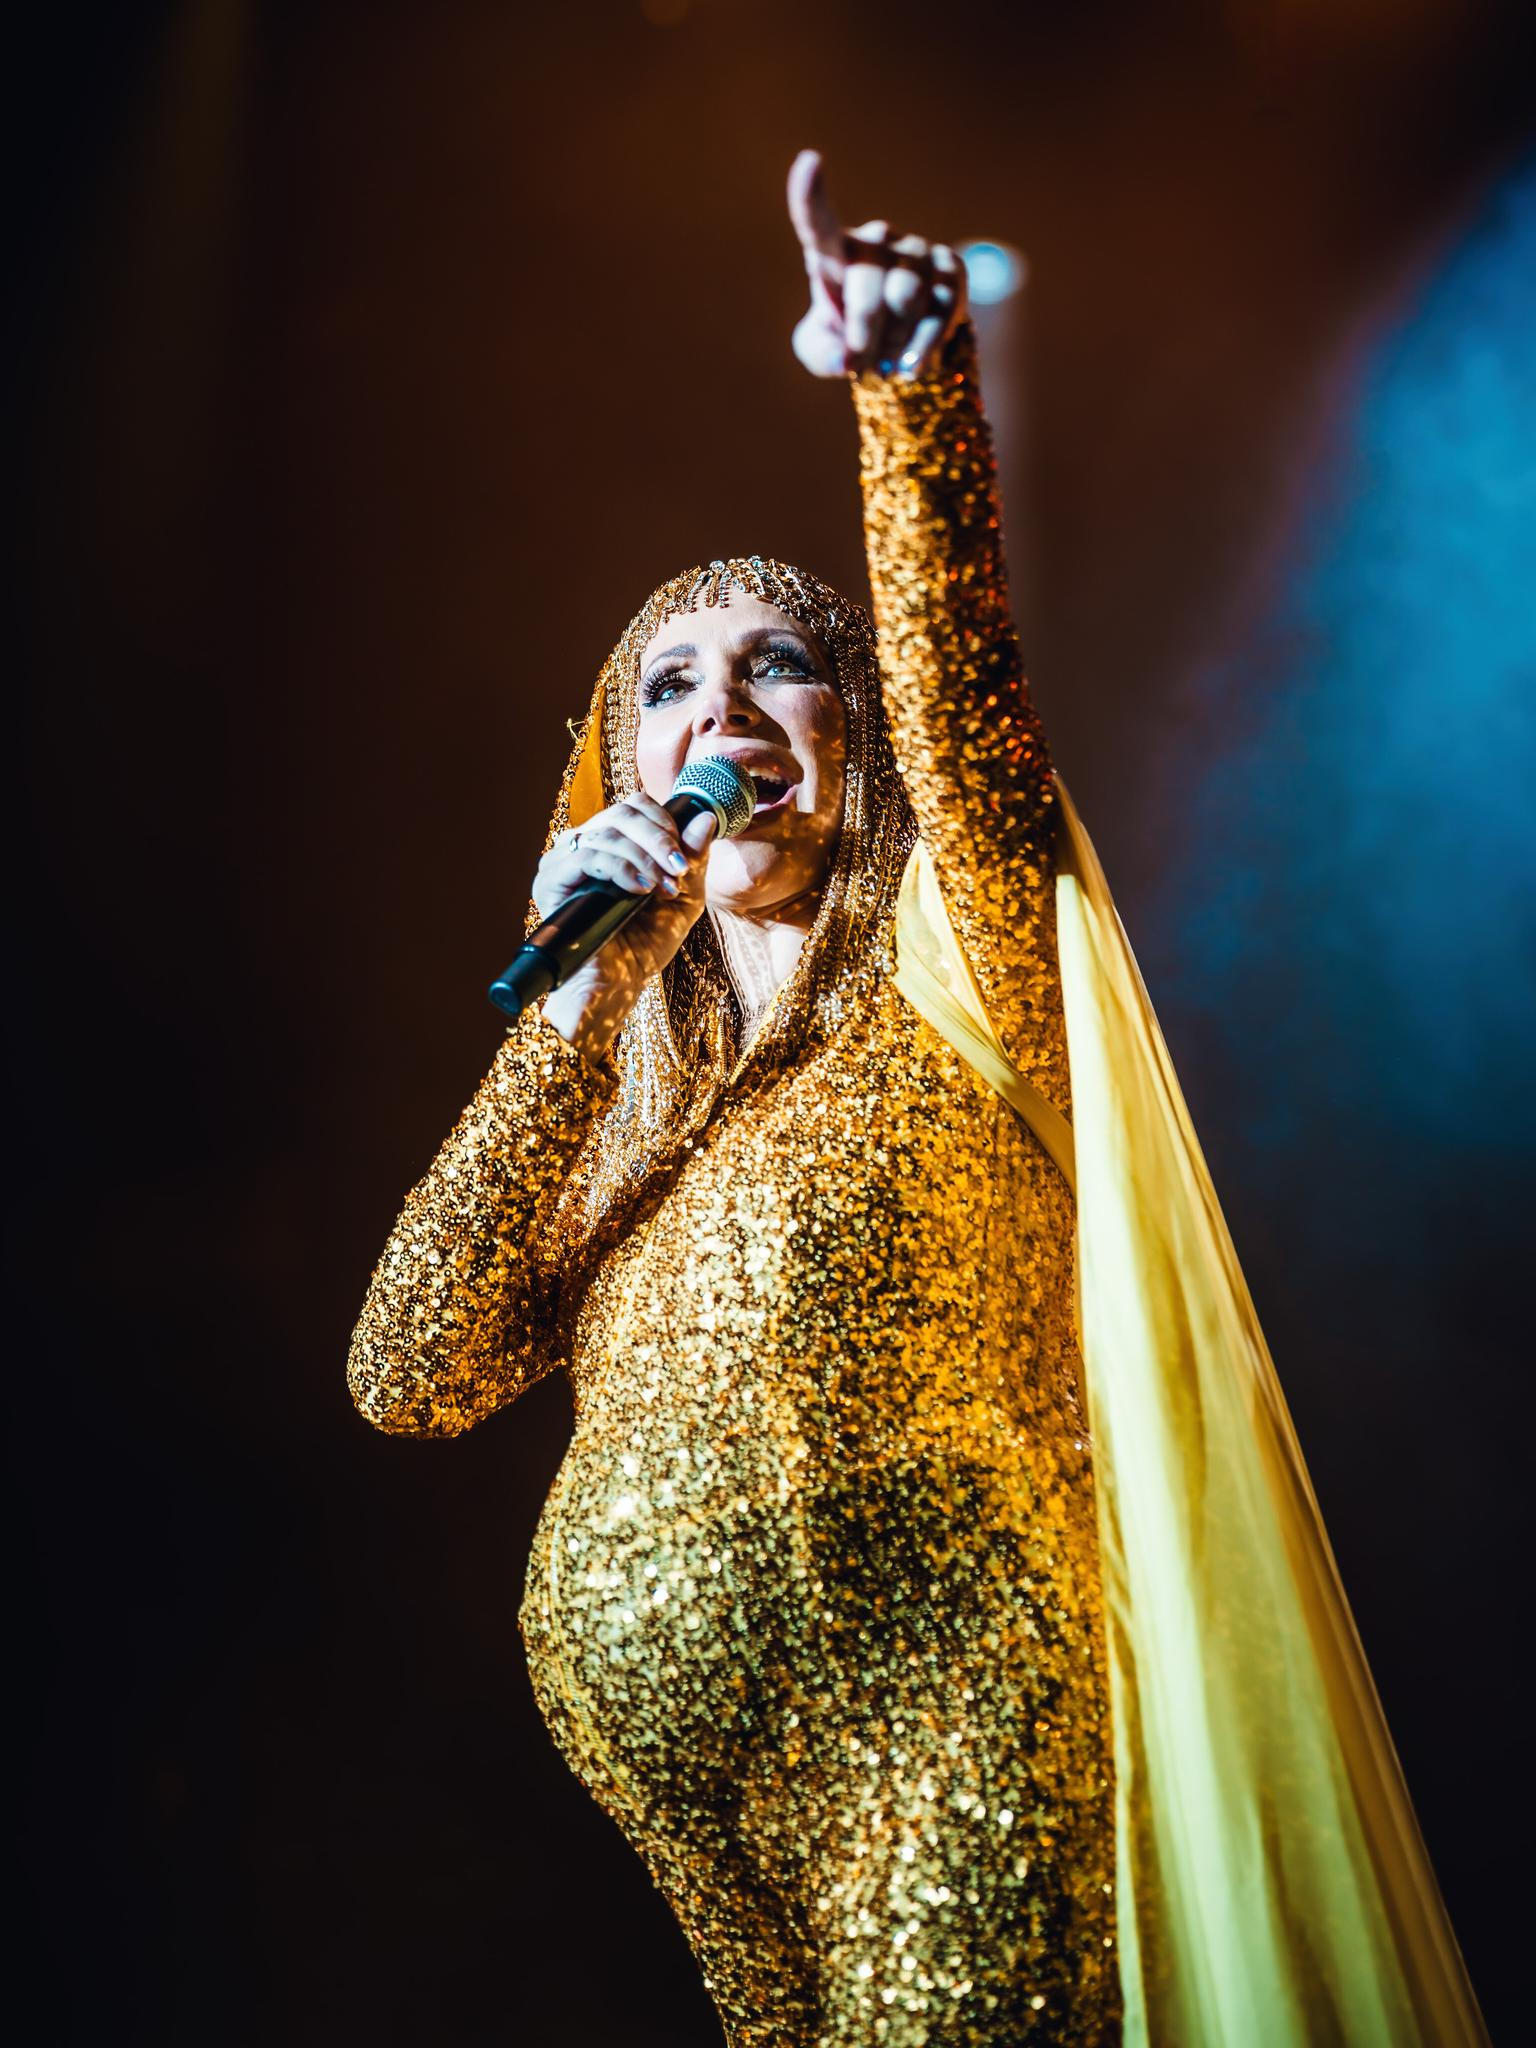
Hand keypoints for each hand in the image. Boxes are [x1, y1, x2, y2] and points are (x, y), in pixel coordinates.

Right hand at [533, 796, 717, 1057]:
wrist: (617, 983)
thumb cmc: (645, 943)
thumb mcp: (683, 896)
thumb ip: (693, 857)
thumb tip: (706, 816)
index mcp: (611, 844)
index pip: (634, 806)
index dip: (663, 822)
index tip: (683, 856)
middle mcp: (584, 846)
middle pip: (622, 812)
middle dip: (658, 838)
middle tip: (678, 868)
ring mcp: (564, 861)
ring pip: (608, 832)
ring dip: (645, 858)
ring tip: (663, 887)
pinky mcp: (551, 880)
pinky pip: (587, 855)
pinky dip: (621, 869)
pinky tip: (640, 890)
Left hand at [786, 149, 967, 380]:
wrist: (900, 342)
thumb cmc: (850, 339)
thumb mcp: (824, 352)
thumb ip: (822, 355)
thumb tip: (845, 358)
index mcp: (833, 252)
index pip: (818, 223)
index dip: (810, 196)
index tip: (808, 162)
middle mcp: (874, 239)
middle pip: (868, 288)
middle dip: (863, 337)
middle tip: (861, 367)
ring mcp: (915, 248)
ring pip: (906, 299)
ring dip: (894, 344)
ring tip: (887, 364)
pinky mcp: (950, 265)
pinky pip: (941, 307)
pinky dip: (925, 344)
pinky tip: (913, 363)